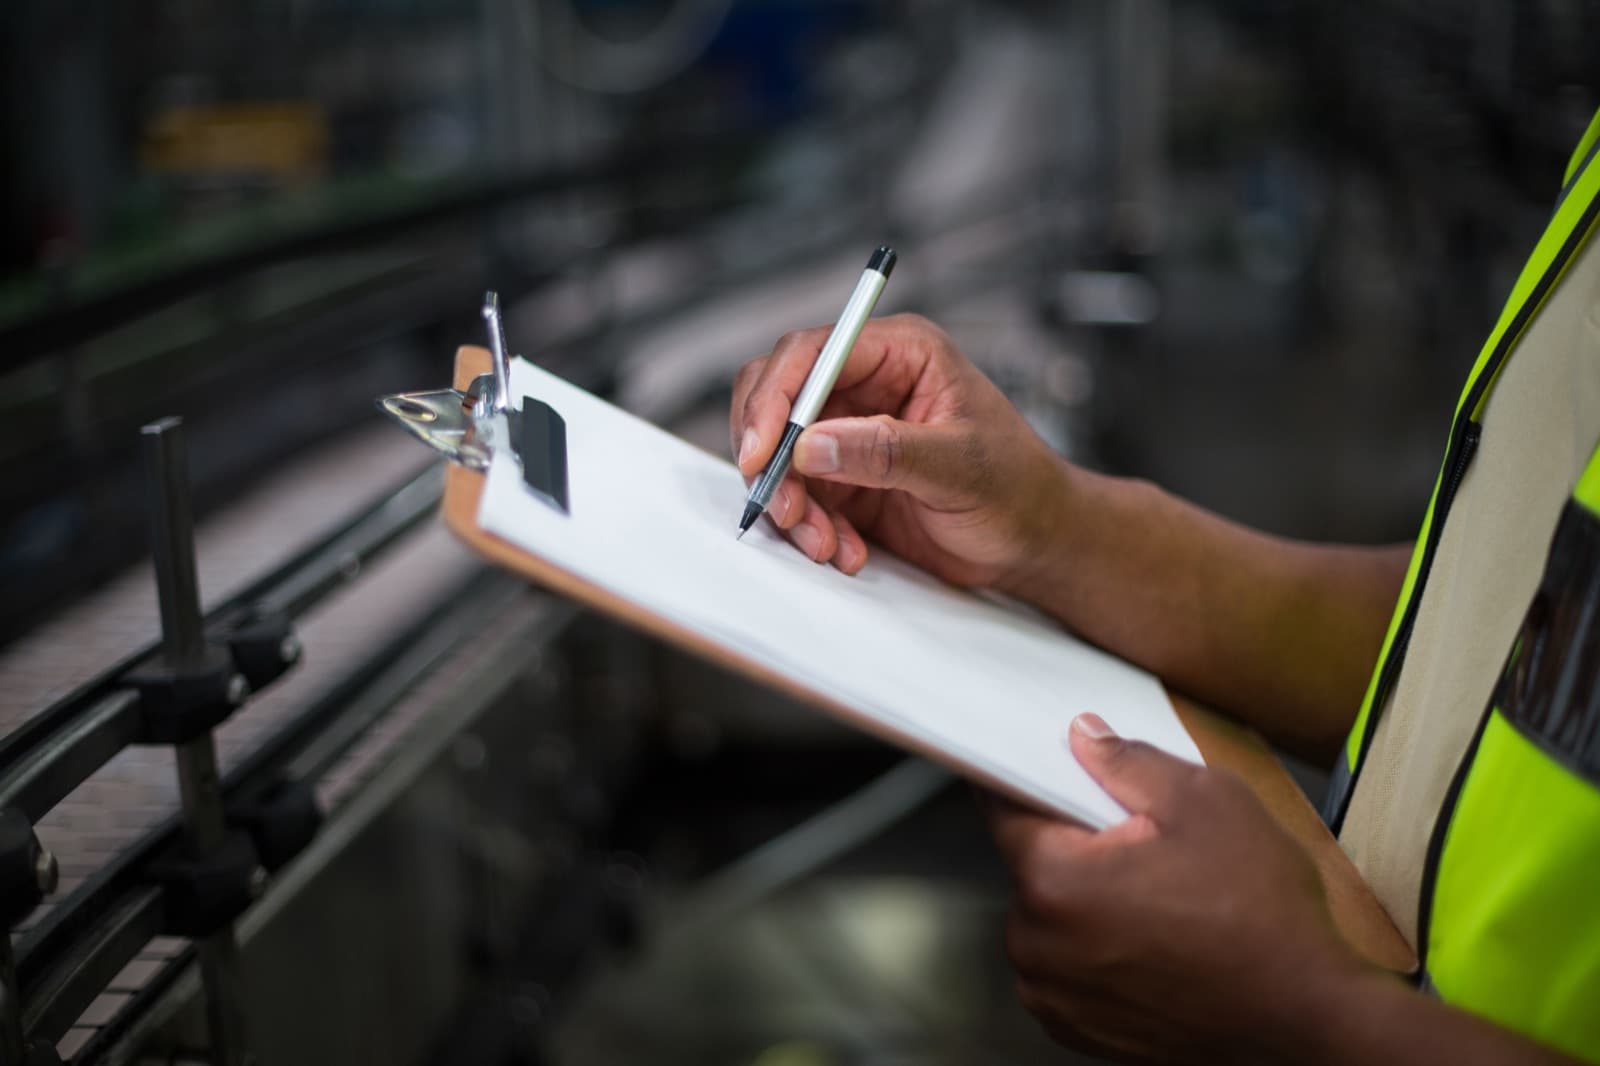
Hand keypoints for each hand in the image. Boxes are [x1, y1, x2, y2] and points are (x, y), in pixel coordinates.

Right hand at [729, 314, 1066, 583]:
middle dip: (772, 457)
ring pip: (781, 456)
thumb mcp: (960, 466)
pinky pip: (799, 497)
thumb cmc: (1018, 488)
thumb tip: (814, 445)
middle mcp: (867, 385)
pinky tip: (847, 550)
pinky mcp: (843, 479)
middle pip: (779, 398)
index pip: (813, 353)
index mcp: (901, 354)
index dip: (776, 397)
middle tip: (784, 507)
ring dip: (792, 505)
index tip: (763, 451)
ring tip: (827, 542)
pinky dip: (810, 529)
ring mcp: (850, 433)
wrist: (1033, 542)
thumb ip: (887, 451)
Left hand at [986, 714, 1373, 1063]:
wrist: (1307, 1019)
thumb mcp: (1205, 803)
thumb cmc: (1262, 916)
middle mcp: (1037, 946)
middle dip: (1074, 848)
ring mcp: (1054, 995)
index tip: (1047, 773)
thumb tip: (1082, 736)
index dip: (1028, 783)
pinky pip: (1066, 967)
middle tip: (1137, 845)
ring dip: (1084, 902)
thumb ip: (1129, 762)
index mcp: (1054, 882)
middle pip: (1032, 867)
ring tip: (1155, 900)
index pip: (1005, 810)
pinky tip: (1152, 942)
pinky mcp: (1077, 1029)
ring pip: (1048, 919)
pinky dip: (1095, 950)